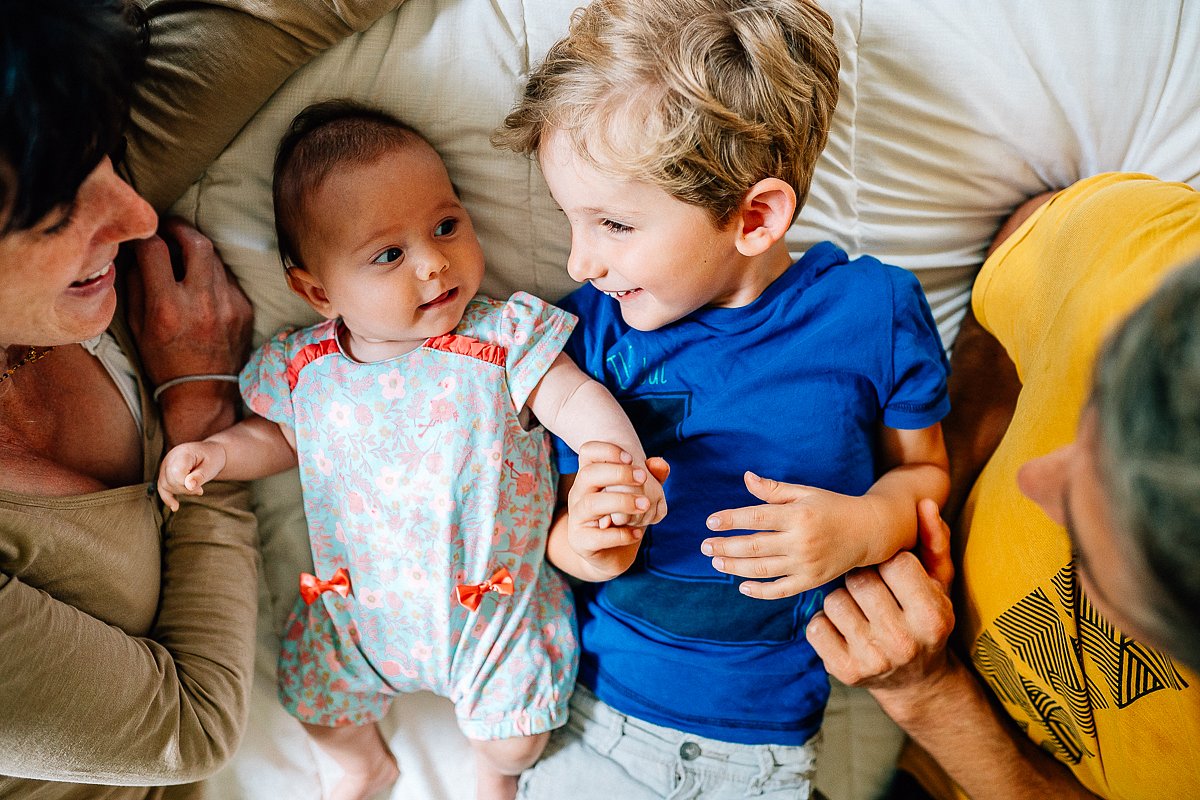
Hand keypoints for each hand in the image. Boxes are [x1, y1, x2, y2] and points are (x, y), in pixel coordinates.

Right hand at [127, 218, 252, 442]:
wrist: (203, 393)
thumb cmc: (162, 359)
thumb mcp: (136, 325)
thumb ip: (136, 284)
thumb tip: (138, 250)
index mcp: (167, 307)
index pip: (156, 250)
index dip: (147, 236)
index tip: (144, 235)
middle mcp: (201, 302)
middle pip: (196, 242)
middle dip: (180, 228)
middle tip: (170, 229)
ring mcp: (228, 305)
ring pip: (215, 258)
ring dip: (197, 250)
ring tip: (184, 256)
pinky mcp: (245, 309)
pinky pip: (227, 279)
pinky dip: (212, 275)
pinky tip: (203, 287)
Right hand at [157, 441, 228, 510]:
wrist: (210, 452)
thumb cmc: (212, 458)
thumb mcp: (211, 466)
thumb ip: (200, 476)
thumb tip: (189, 486)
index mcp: (182, 453)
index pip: (176, 473)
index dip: (186, 485)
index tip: (200, 490)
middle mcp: (170, 458)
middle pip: (170, 480)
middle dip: (185, 490)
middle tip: (200, 490)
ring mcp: (165, 465)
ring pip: (165, 485)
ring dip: (180, 492)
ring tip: (195, 490)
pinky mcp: (165, 473)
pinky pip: (161, 487)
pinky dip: (167, 497)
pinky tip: (175, 507)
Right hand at [566, 441, 668, 579]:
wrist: (611, 554)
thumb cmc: (625, 517)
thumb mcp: (640, 494)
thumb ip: (652, 477)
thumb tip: (660, 464)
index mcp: (590, 477)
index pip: (588, 452)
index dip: (607, 450)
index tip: (631, 458)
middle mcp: (578, 494)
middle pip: (588, 474)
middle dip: (618, 473)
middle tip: (643, 479)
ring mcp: (576, 518)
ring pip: (591, 504)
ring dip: (622, 502)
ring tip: (645, 505)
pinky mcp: (580, 541)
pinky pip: (597, 537)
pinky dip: (621, 535)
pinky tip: (637, 534)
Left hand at [702, 471, 886, 598]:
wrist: (867, 532)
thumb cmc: (831, 507)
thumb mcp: (805, 492)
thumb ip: (773, 489)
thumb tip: (746, 477)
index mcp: (798, 515)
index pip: (756, 517)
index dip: (731, 520)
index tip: (710, 522)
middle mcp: (802, 541)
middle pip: (754, 546)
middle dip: (725, 546)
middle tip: (705, 546)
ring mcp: (806, 564)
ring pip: (762, 569)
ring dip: (735, 567)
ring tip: (716, 561)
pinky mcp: (811, 581)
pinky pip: (780, 590)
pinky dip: (759, 591)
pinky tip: (741, 585)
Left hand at [806, 498, 954, 698]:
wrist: (916, 681)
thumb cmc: (925, 619)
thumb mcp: (939, 584)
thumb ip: (934, 542)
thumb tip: (925, 505)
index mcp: (931, 616)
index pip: (894, 563)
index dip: (889, 563)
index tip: (892, 574)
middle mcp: (902, 641)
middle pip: (859, 580)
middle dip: (862, 578)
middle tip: (872, 591)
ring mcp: (871, 659)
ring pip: (833, 600)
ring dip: (842, 599)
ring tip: (860, 610)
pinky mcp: (844, 672)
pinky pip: (815, 626)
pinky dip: (825, 623)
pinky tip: (845, 629)